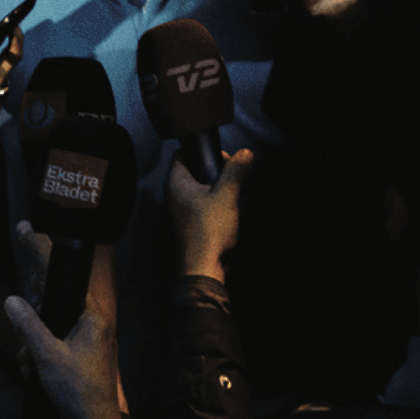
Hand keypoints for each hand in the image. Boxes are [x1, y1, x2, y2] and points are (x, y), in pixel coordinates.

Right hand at [4, 245, 123, 418]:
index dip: (42, 251)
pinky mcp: (80, 354)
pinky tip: (31, 371)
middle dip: (32, 318)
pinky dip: (39, 354)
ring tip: (29, 365)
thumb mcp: (48, 355)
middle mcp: (92, 321)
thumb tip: (12, 300)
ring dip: (33, 343)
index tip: (26, 228)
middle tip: (28, 343)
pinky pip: (53, 341)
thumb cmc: (78, 389)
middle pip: (54, 299)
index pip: (65, 273)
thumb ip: (29, 325)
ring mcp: (87, 338)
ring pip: (50, 324)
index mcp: (92, 314)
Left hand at [167, 149, 253, 283]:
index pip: (182, 154)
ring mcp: (182, 211)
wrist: (204, 268)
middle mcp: (175, 195)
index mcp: (176, 182)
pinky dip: (220, 207)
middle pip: (196, 171)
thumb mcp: (227, 194)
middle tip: (233, 178)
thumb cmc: (209, 231)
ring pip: (204, 190)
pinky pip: (207, 208)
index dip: (202, 150)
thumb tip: (245, 154)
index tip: (221, 156)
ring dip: (222, 191)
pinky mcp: (192, 225)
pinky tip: (232, 214)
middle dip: (217, 173)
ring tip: (235, 198)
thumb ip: (236, 171)